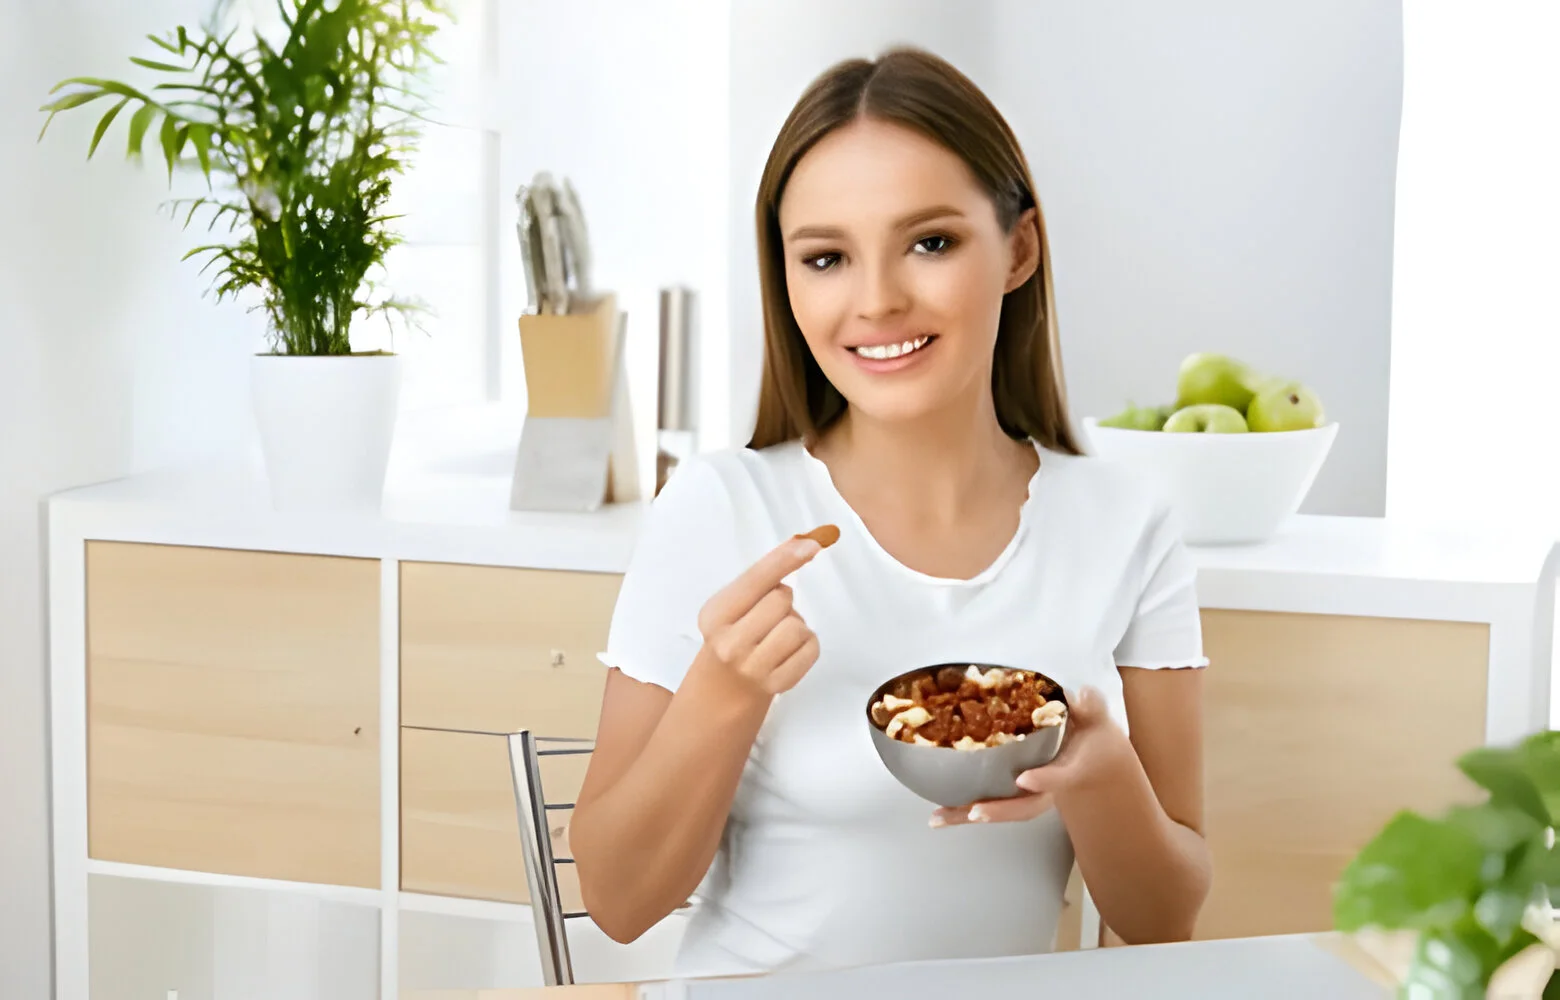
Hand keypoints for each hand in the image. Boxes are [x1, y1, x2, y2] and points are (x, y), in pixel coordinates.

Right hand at [695, 529, 833, 696]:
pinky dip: (807, 645)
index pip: (756, 579)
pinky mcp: (776, 685)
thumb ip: (760, 579)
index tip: (812, 544)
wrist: (721, 691)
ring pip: (798, 626)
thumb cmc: (732, 636)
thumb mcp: (731, 607)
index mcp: (715, 614)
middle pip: (782, 599)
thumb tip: (802, 544)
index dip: (784, 559)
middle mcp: (729, 642)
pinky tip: (788, 652)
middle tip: (768, 617)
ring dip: (796, 625)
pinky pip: (811, 648)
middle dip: (783, 601)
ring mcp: (752, 667)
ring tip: (778, 635)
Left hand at [930, 687, 1133, 826]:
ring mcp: (1029, 793)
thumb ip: (1091, 706)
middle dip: (999, 810)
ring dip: (970, 816)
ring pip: (1003, 810)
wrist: (1096, 759)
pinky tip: (939, 813)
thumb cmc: (1092, 736)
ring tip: (939, 818)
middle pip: (1026, 807)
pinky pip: (991, 804)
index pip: (1060, 778)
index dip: (1044, 780)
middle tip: (974, 812)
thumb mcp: (1097, 718)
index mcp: (1072, 769)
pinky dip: (964, 810)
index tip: (1024, 778)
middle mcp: (1049, 788)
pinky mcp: (1013, 793)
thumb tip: (1079, 695)